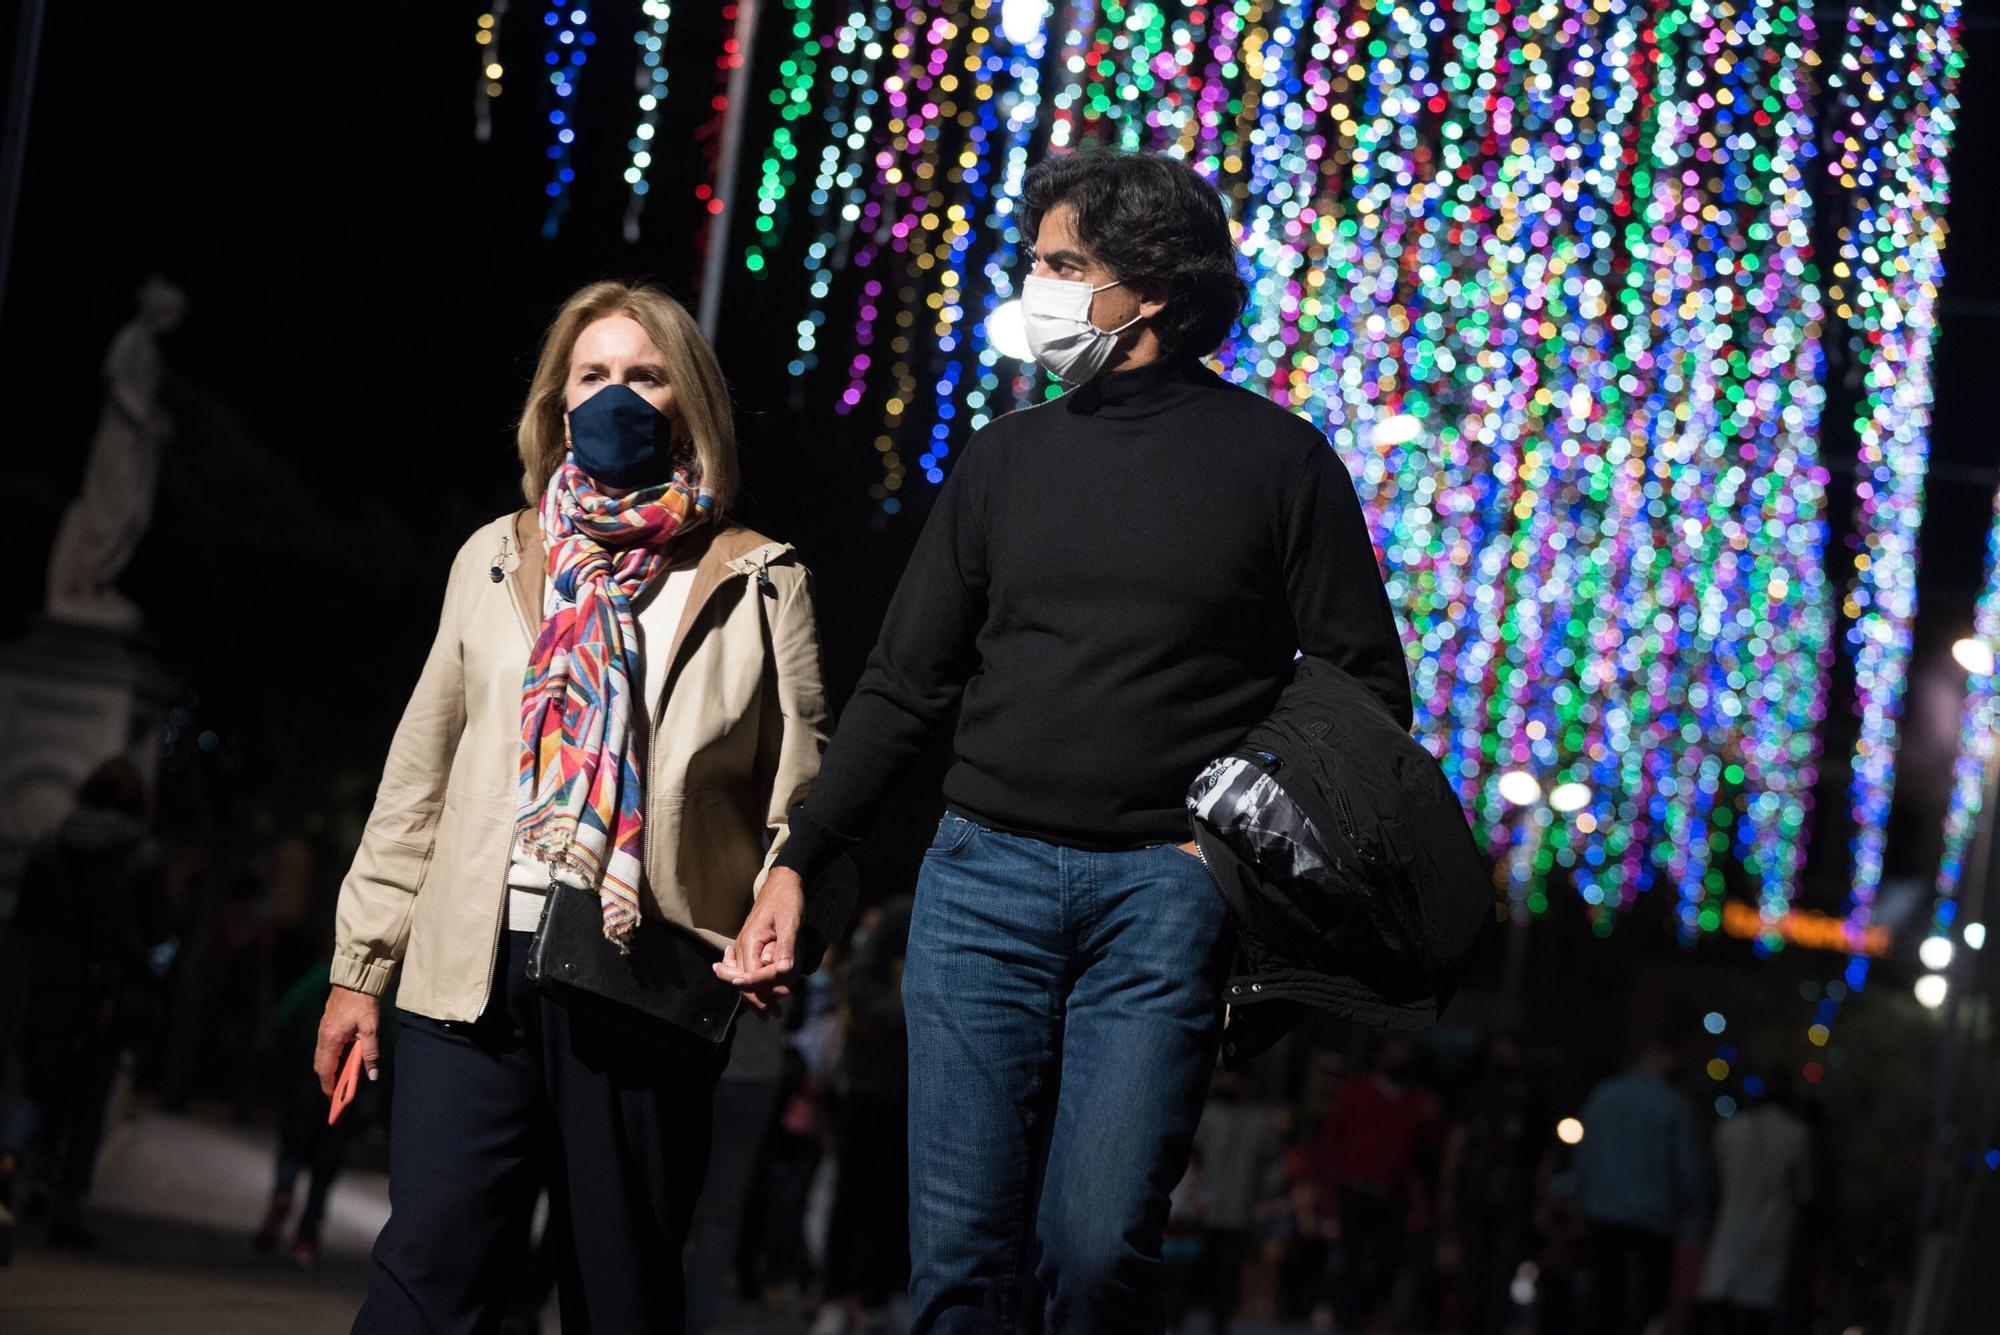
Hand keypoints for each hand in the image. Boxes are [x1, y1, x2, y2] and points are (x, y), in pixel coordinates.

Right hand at [314, 986, 381, 1095]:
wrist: (354, 981)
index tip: (334, 1101)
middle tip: (340, 1095)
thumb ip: (371, 1053)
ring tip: (345, 1081)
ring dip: (332, 1070)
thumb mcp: (371, 1029)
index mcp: (330, 1040)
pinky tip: (346, 1062)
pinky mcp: (327, 1027)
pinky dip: (333, 1059)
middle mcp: (323, 1037)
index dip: (329, 1087)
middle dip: (329, 1081)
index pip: (326, 1071)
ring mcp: (323, 1031)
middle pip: (322, 1067)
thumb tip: (372, 1075)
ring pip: (323, 1058)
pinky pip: (326, 1049)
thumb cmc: (362, 1003)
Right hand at [715, 868, 804, 1018]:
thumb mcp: (791, 921)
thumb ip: (785, 947)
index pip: (750, 975)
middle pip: (743, 981)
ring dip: (756, 994)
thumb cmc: (787, 900)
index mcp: (749, 941)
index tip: (784, 996)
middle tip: (775, 1014)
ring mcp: (744, 946)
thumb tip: (783, 972)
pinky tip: (761, 994)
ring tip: (771, 1011)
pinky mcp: (750, 945)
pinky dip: (753, 983)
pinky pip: (746, 969)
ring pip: (744, 978)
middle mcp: (742, 945)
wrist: (783, 881)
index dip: (765, 988)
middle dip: (759, 999)